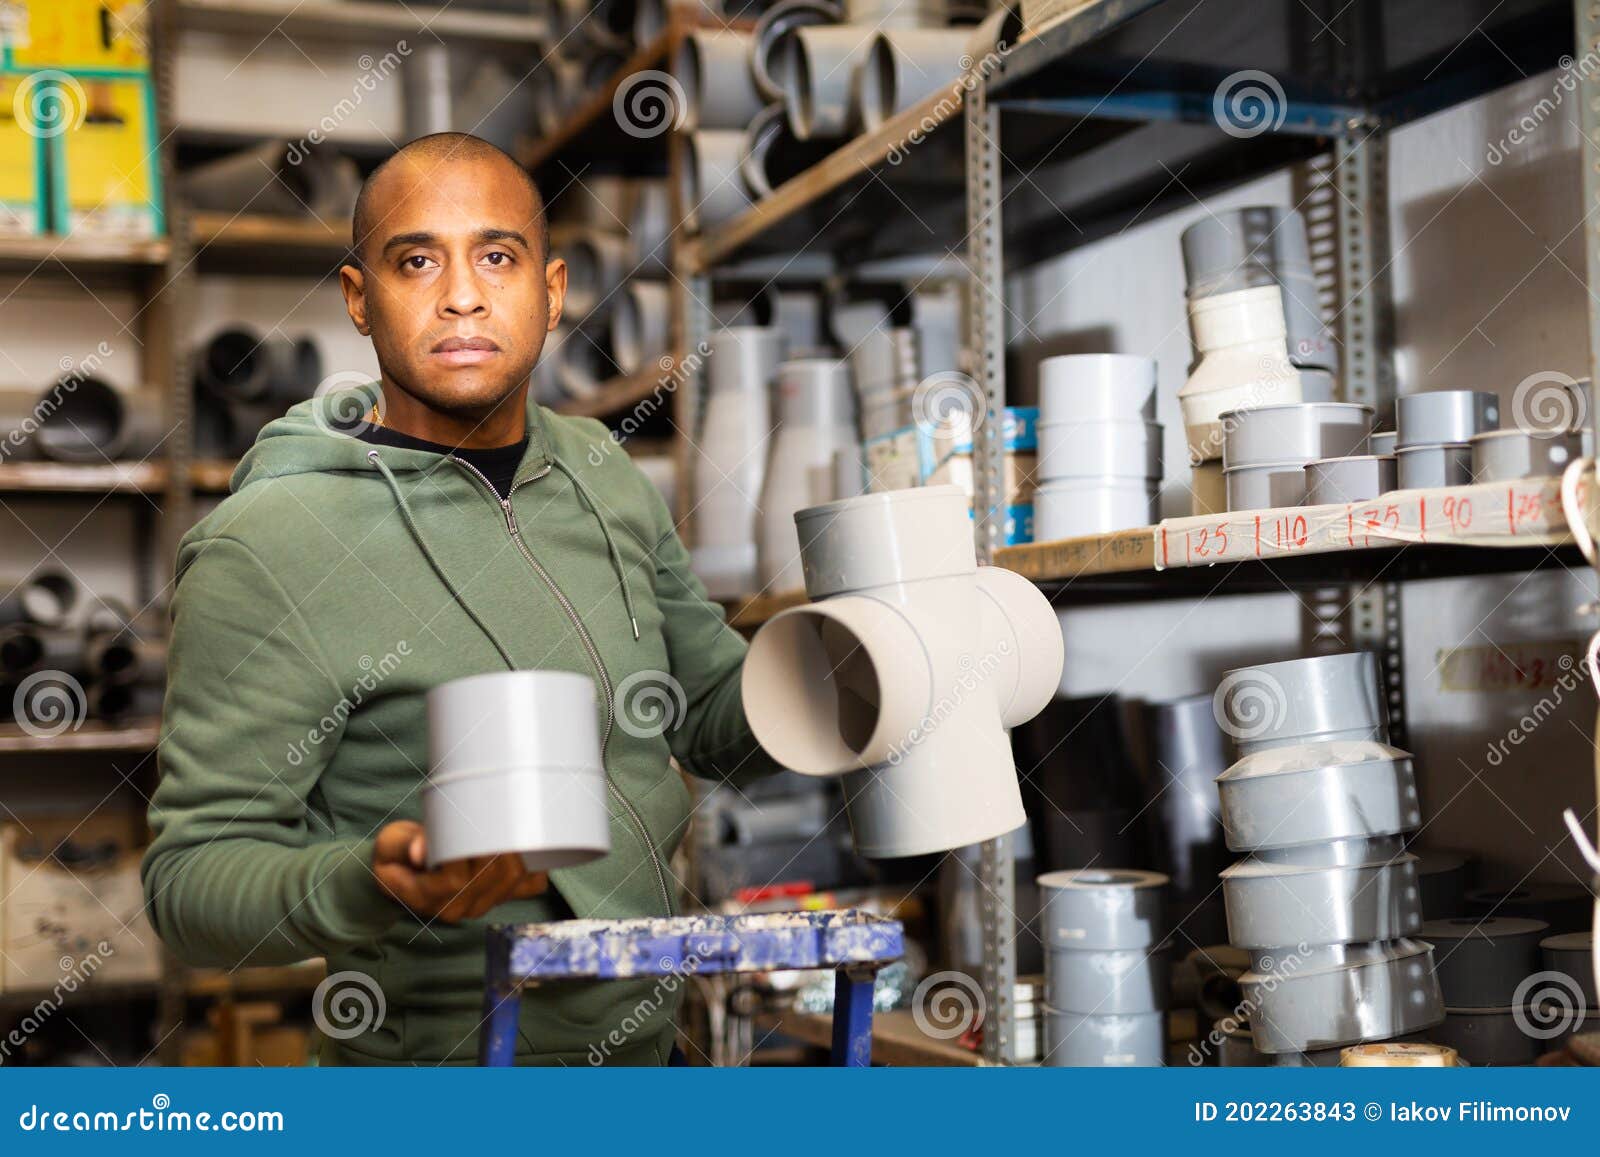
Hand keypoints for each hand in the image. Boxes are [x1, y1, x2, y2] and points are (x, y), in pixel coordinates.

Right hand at [371, 821, 548, 921]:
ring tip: (511, 818)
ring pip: (513, 879)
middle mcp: (458, 907)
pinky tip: (526, 842)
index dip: (468, 851)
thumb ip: (404, 844)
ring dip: (517, 848)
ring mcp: (482, 904)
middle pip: (492, 876)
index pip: (456, 879)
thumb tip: (420, 850)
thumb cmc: (397, 854)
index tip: (470, 821)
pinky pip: (529, 886)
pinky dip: (534, 864)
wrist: (403, 872)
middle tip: (499, 809)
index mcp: (428, 898)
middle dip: (498, 843)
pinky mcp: (500, 896)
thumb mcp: (391, 844)